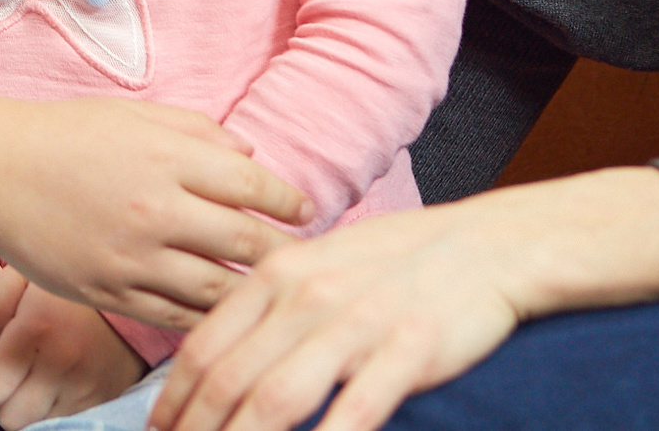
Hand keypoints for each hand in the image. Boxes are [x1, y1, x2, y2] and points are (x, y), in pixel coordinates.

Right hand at [0, 93, 309, 328]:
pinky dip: (207, 317)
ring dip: (252, 292)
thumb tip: (251, 157)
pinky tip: (220, 309)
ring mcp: (135, 258)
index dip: (289, 202)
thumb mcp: (134, 114)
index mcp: (169, 159)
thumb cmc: (65, 135)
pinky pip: (177, 317)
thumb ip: (198, 131)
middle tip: (301, 257)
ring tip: (269, 290)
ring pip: (219, 290)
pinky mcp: (111, 293)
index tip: (303, 210)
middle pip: (248, 245)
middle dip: (283, 252)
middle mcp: (159, 211)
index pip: (254, 187)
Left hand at [0, 265, 146, 427]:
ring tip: (26, 384)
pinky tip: (50, 388)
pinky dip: (50, 412)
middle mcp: (61, 364)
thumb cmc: (62, 287)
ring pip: (33, 425)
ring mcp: (84, 387)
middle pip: (8, 417)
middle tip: (0, 384)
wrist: (124, 297)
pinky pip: (60, 423)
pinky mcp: (99, 401)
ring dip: (24, 410)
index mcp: (36, 328)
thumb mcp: (21, 278)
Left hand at [147, 168, 658, 430]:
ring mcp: (355, 327)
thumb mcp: (318, 265)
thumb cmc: (396, 260)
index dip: (174, 400)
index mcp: (278, 276)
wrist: (484, 247)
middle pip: (229, 381)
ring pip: (276, 400)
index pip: (205, 347)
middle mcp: (305, 300)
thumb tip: (222, 351)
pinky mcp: (406, 354)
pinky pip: (353, 411)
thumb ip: (270, 305)